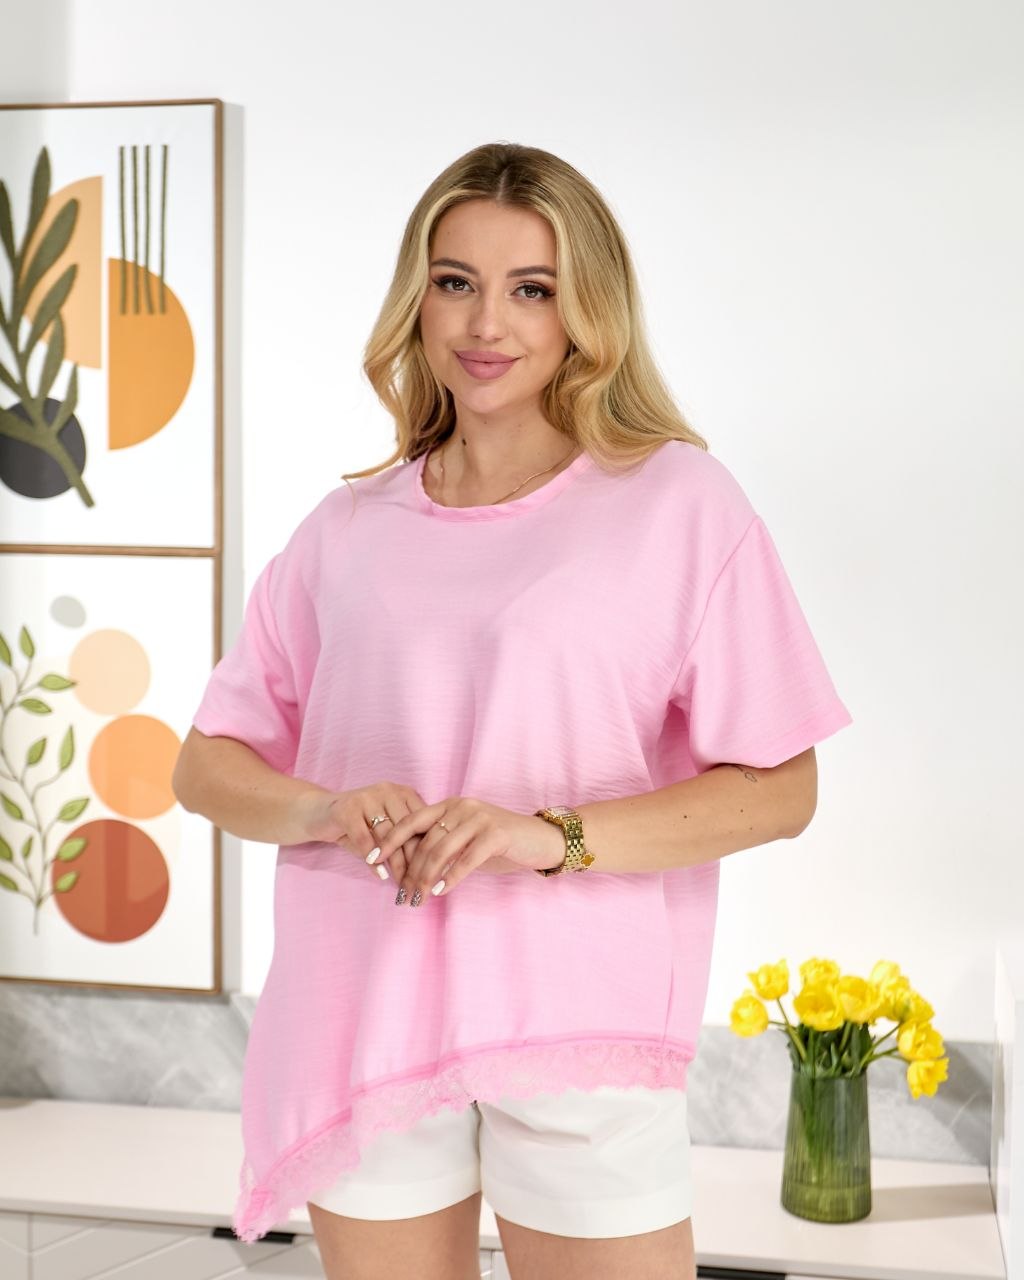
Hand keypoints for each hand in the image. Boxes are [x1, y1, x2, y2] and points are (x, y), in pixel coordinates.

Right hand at [302, 783, 430, 887]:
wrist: (319, 814)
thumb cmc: (359, 826)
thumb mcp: (385, 830)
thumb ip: (405, 842)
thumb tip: (430, 870)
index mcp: (403, 793)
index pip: (422, 822)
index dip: (429, 849)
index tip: (433, 872)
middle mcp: (388, 790)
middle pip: (407, 830)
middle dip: (414, 860)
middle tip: (418, 884)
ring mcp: (367, 797)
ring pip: (387, 835)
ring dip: (395, 863)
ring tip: (401, 883)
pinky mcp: (347, 809)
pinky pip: (364, 838)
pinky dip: (372, 859)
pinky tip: (380, 874)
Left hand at [372, 796, 566, 905]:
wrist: (540, 839)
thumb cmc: (501, 843)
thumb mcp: (466, 839)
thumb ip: (442, 845)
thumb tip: (410, 868)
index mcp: (449, 806)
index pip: (410, 821)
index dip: (388, 840)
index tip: (371, 860)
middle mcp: (461, 807)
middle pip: (425, 841)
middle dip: (409, 870)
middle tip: (401, 894)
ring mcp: (478, 818)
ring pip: (442, 851)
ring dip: (426, 878)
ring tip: (417, 898)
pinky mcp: (495, 834)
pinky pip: (466, 859)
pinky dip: (451, 877)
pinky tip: (440, 892)